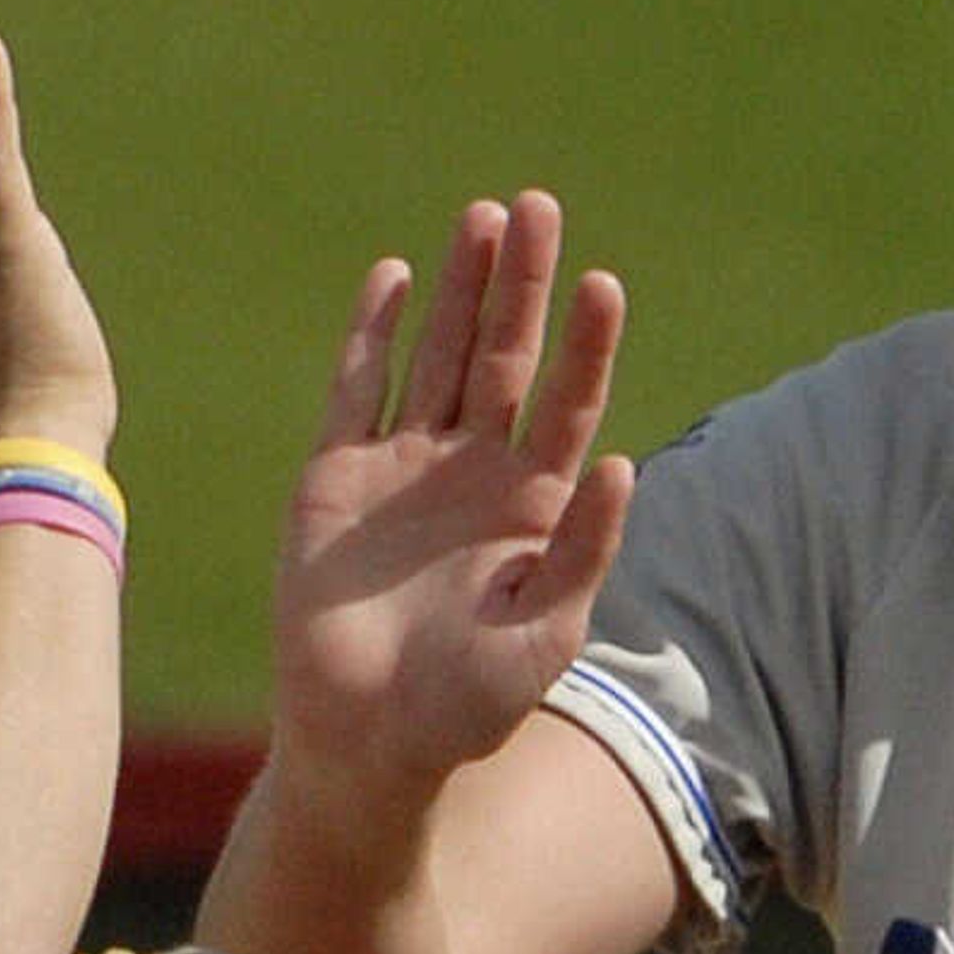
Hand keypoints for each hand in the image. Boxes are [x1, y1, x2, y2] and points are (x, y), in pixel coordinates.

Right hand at [268, 191, 629, 808]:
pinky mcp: (334, 478)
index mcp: (532, 507)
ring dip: (459, 290)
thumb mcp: (541, 639)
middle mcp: (472, 473)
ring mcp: (402, 469)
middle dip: (522, 286)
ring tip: (484, 217)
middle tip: (539, 206)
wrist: (363, 747)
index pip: (567, 404)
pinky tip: (394, 277)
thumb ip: (581, 554)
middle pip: (506, 358)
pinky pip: (356, 389)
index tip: (603, 285)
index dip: (586, 345)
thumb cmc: (463, 711)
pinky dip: (372, 334)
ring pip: (438, 357)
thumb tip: (619, 464)